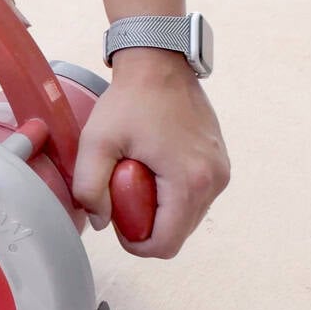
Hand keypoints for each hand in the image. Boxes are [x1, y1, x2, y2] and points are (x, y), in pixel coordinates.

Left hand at [73, 48, 229, 257]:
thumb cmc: (129, 100)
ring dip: (161, 212)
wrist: (159, 63)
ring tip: (136, 183)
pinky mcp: (220, 162)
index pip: (166, 244)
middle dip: (148, 227)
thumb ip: (89, 188)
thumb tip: (102, 222)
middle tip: (121, 199)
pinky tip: (153, 172)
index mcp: (188, 182)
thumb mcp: (95, 143)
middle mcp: (213, 180)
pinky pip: (197, 196)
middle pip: (179, 233)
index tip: (117, 226)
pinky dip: (174, 195)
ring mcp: (221, 170)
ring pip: (189, 217)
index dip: (137, 246)